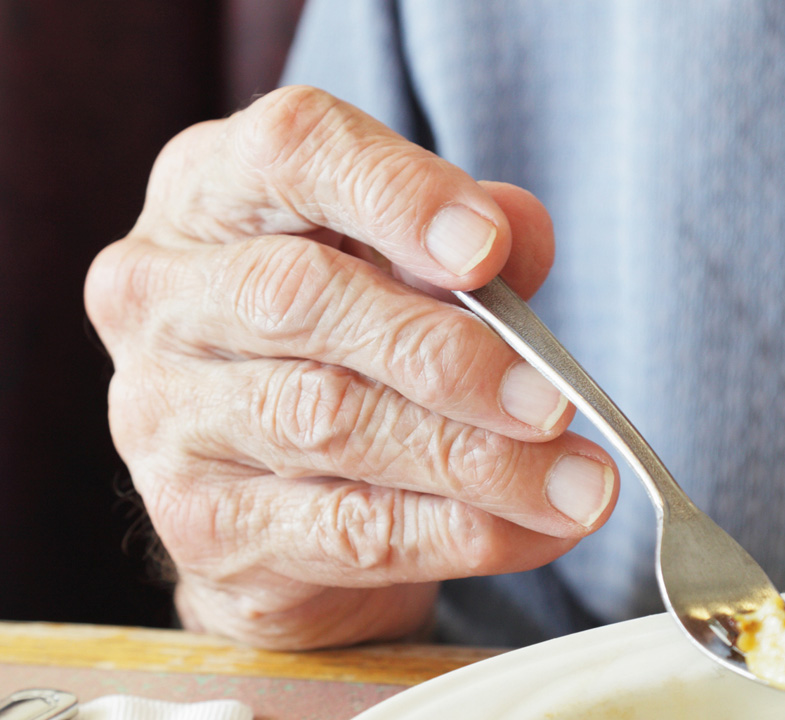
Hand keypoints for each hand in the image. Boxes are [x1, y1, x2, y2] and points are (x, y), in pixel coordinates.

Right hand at [85, 86, 618, 649]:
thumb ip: (468, 244)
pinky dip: (457, 531)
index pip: (290, 151)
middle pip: (301, 298)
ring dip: (476, 460)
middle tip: (556, 401)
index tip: (490, 249)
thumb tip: (521, 235)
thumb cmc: (350, 344)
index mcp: (211, 190)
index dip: (397, 195)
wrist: (275, 497)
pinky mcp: (199, 525)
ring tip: (580, 484)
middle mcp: (162, 293)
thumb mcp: (406, 266)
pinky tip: (537, 530)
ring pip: (328, 423)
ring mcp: (164, 414)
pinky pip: (343, 530)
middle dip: (446, 353)